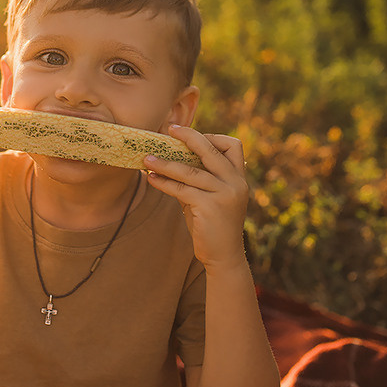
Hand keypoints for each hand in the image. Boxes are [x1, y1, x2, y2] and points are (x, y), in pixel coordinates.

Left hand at [144, 126, 248, 271]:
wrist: (223, 256)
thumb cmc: (213, 224)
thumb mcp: (210, 197)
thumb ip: (198, 178)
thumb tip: (170, 157)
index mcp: (239, 178)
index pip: (233, 146)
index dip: (212, 137)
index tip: (190, 135)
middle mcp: (235, 183)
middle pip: (211, 150)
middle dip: (189, 136)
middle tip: (169, 129)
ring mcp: (224, 195)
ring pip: (190, 171)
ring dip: (165, 163)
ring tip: (147, 159)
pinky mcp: (209, 207)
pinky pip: (181, 189)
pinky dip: (163, 182)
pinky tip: (151, 178)